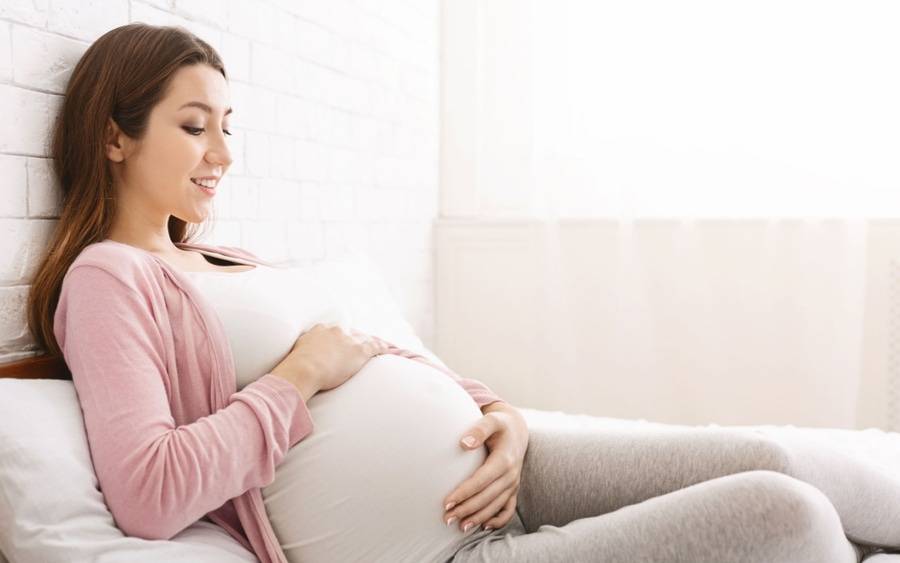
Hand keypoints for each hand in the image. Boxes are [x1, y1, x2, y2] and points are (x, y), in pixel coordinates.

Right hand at [272, 324, 388, 391]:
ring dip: (373, 343)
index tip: (341, 344)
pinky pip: (377, 346)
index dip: (339, 339)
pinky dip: (385, 348)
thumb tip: (287, 370)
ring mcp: (348, 340)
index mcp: (319, 331)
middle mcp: (335, 331)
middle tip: (360, 348)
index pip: (333, 332)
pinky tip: (391, 352)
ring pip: (365, 339)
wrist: (304, 369)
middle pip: (350, 333)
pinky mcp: (360, 350)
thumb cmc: (294, 368)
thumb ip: (295, 358)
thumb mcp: (292, 357)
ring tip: (381, 347)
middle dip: (355, 340)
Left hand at [442, 403, 528, 532]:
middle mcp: (511, 474)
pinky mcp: (514, 489)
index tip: (447, 502)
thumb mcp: (491, 420)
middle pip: (487, 497)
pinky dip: (498, 521)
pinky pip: (509, 510)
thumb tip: (463, 444)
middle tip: (446, 518)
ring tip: (460, 527)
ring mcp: (514, 483)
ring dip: (478, 518)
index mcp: (504, 459)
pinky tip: (483, 526)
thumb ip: (478, 430)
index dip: (464, 493)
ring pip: (496, 506)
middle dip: (466, 509)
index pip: (481, 480)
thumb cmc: (499, 425)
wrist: (517, 430)